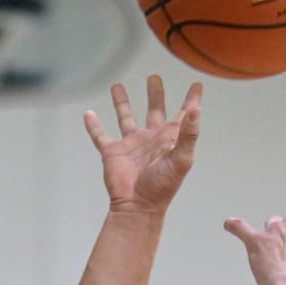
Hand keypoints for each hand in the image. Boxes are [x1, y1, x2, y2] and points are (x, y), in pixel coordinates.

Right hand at [84, 76, 201, 215]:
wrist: (137, 207)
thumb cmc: (162, 186)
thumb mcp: (181, 160)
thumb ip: (189, 135)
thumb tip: (196, 109)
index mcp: (169, 139)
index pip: (183, 115)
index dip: (191, 101)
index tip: (197, 85)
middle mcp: (151, 139)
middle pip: (154, 110)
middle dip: (155, 94)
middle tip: (154, 77)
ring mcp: (131, 145)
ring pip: (125, 117)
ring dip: (121, 102)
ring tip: (117, 85)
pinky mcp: (112, 152)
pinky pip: (100, 136)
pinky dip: (93, 125)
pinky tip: (88, 114)